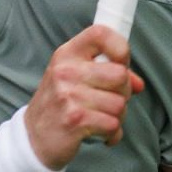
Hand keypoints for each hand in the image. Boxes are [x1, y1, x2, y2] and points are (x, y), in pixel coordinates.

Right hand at [23, 25, 145, 168]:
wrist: (33, 138)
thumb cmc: (59, 105)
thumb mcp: (74, 79)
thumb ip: (106, 74)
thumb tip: (139, 84)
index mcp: (67, 55)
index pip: (100, 34)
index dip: (120, 48)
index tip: (121, 64)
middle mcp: (66, 71)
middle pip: (120, 74)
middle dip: (124, 92)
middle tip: (110, 101)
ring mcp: (69, 96)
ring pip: (120, 104)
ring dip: (118, 117)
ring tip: (102, 119)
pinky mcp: (75, 120)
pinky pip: (113, 124)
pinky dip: (113, 133)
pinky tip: (101, 134)